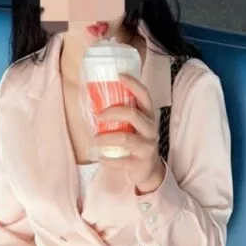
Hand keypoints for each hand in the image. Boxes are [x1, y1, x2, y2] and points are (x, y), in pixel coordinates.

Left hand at [90, 73, 165, 190]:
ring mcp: (148, 147)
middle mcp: (151, 129)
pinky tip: (99, 157)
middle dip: (112, 113)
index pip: (144, 95)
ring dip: (106, 138)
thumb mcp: (132, 126)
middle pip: (133, 114)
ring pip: (126, 138)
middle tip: (98, 115)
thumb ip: (120, 114)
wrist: (146, 170)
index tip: (119, 75)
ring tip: (94, 139)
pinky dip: (108, 159)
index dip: (133, 84)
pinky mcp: (142, 163)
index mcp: (148, 115)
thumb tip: (93, 100)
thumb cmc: (135, 143)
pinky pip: (122, 160)